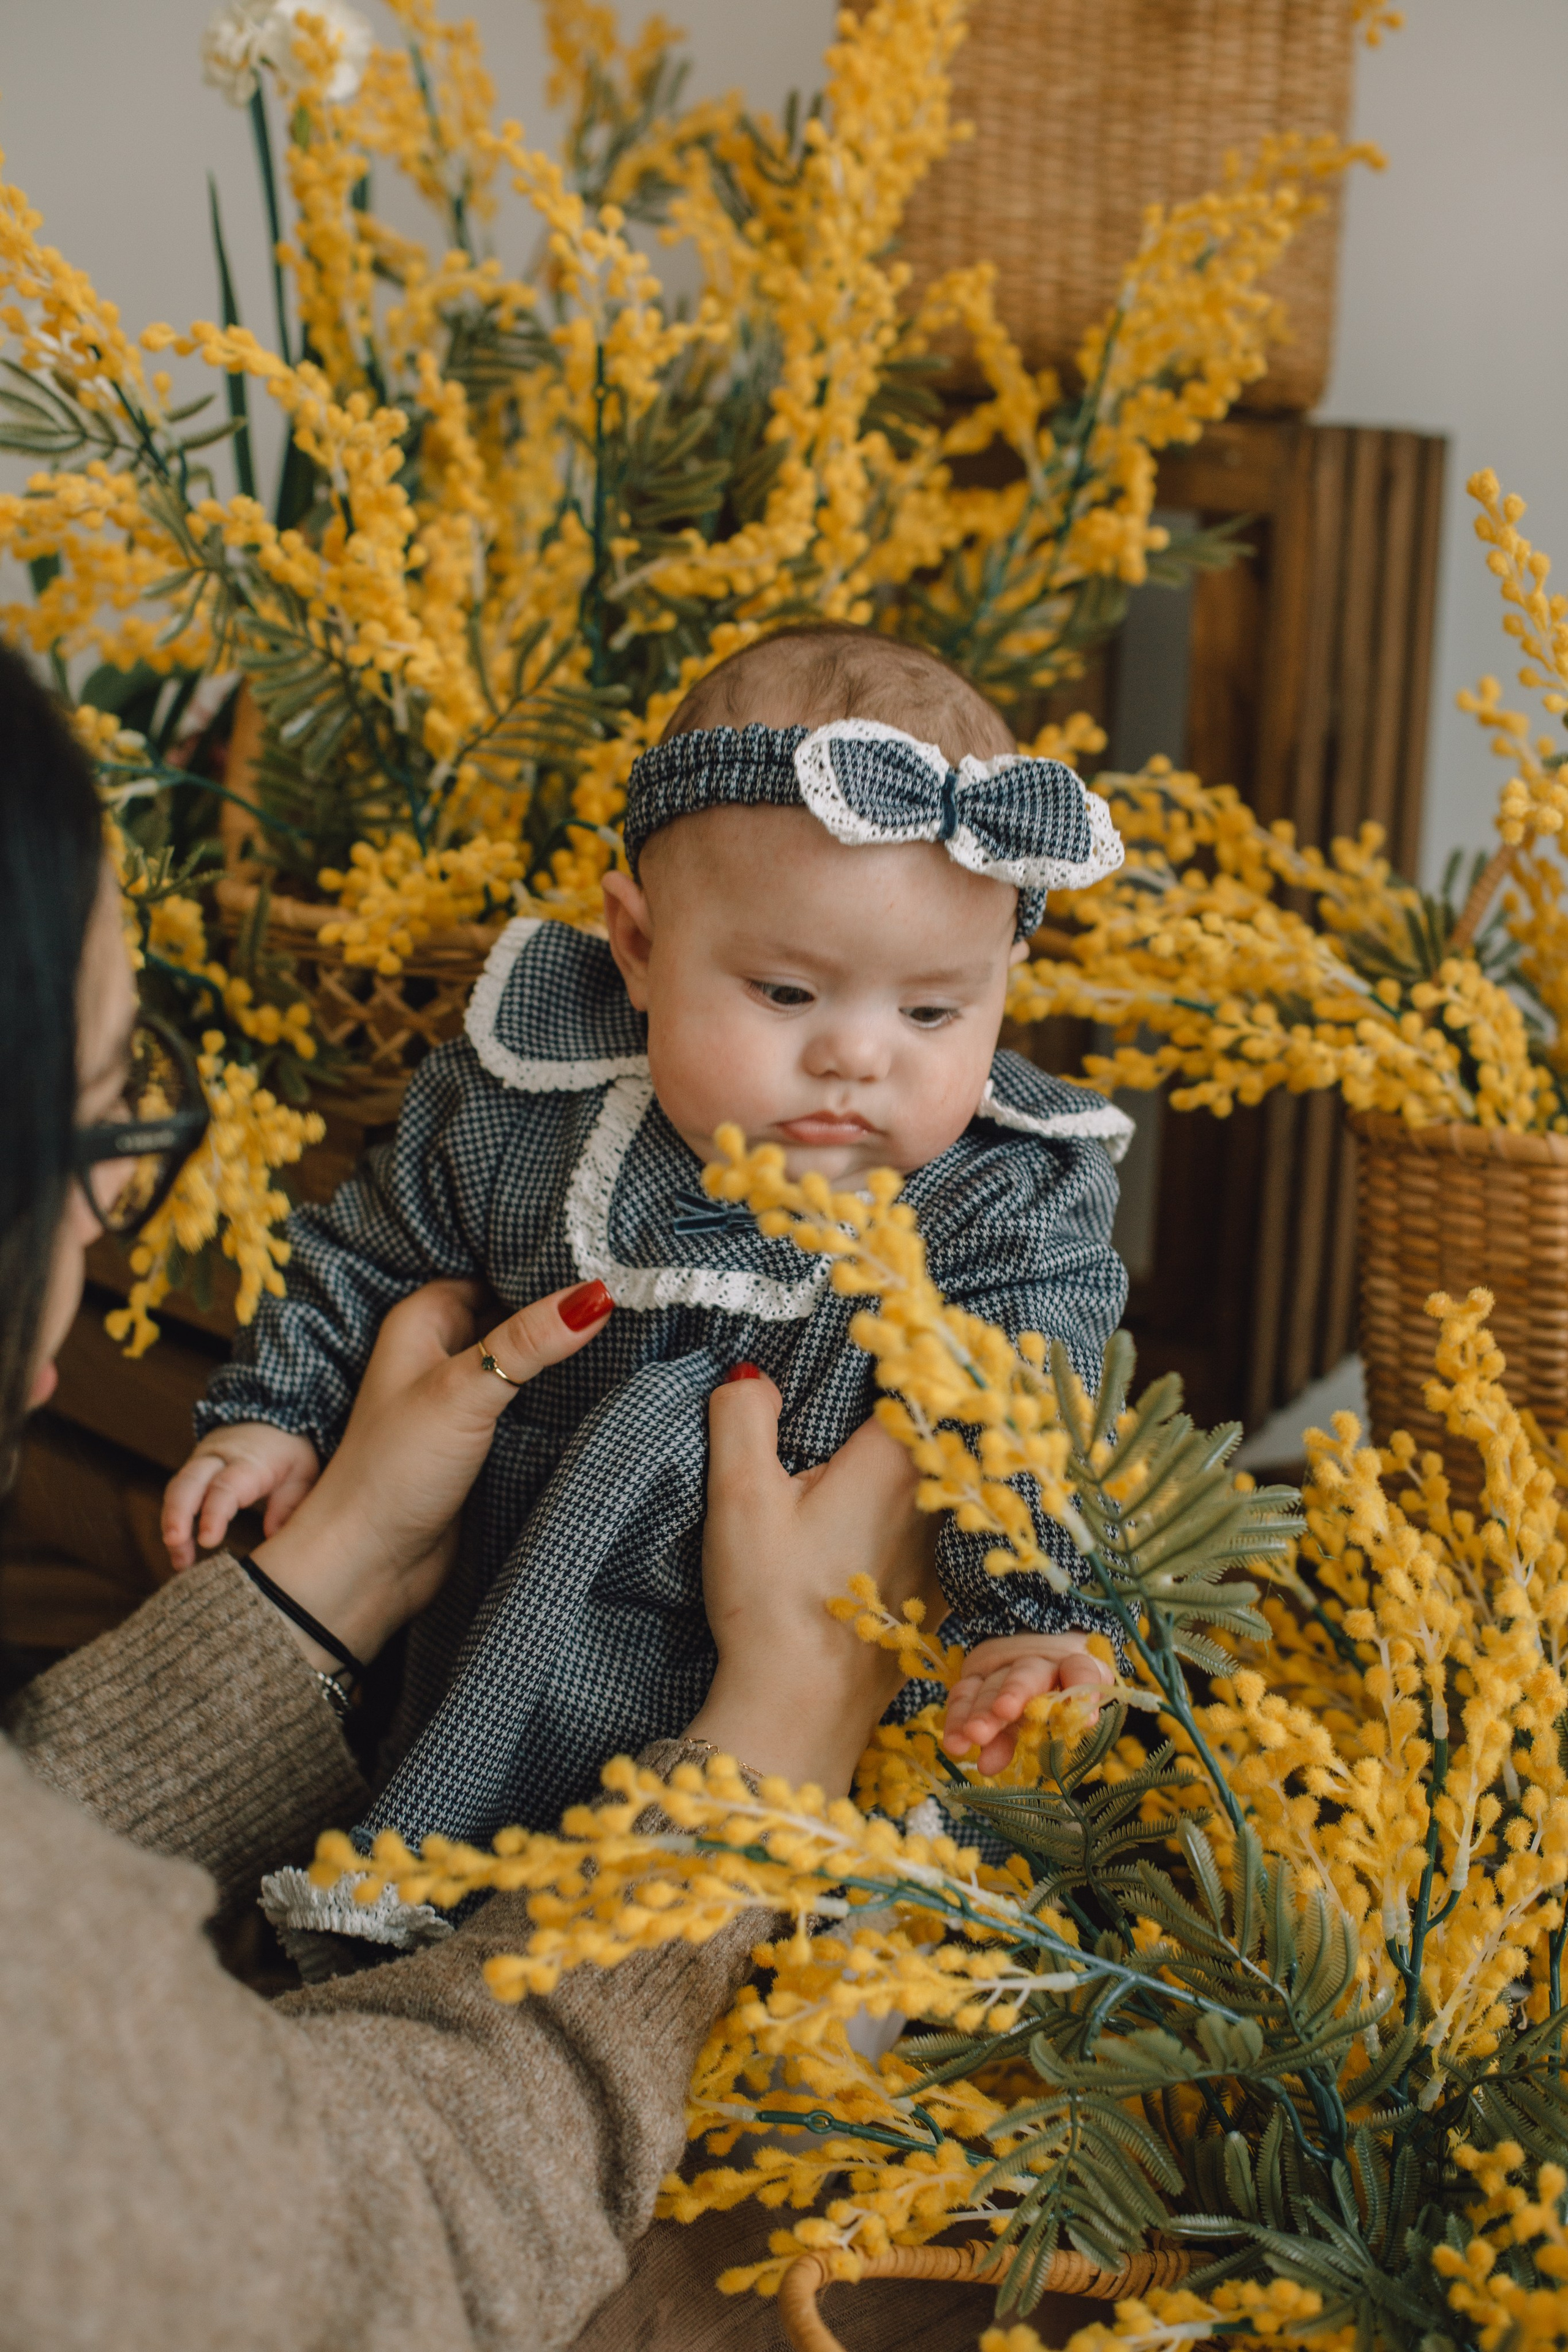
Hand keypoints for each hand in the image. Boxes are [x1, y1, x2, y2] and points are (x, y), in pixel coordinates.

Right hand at [162, 1424, 319, 1571]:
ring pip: (177, 1490)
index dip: (214, 1513)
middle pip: (188, 1483)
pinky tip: (180, 1554)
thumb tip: (274, 1537)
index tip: (207, 1540)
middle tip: (174, 1545)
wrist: (273, 1421)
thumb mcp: (302, 1474)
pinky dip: (174, 1524)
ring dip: (172, 1526)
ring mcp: (201, 1463)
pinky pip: (177, 1496)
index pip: (226, 1486)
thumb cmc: (290, 1455)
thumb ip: (290, 1504)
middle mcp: (218, 1459)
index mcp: (249, 1461)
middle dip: (177, 1514)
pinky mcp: (192, 1472)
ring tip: (180, 1562)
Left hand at [249, 1276, 612, 1673]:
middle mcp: (444, 1349)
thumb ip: (530, 1342)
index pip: (495, 1268)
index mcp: (425, 1318)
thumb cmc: (396, 1469)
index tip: (608, 1246)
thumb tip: (599, 1293)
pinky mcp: (485, 1435)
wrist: (373, 1564)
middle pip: (516, 1311)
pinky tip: (609, 1380)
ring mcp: (466, 1394)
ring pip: (527, 1357)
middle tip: (636, 1286)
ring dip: (567, 1352)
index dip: (546, 1260)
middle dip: (565, 1305)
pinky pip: (532, 1399)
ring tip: (637, 1325)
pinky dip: (563, 1391)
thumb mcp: (466, 1391)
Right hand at [684, 1371, 941, 1795]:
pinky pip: (928, 1543)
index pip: (910, 1382)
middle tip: (847, 1412)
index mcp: (894, 1461)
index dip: (890, 1358)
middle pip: (924, 1435)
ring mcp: (943, 1556)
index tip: (871, 1343)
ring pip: (928, 1490)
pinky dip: (903, 1531)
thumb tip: (754, 1376)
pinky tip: (861, 1546)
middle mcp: (935, 1502)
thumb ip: (742, 1416)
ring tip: (850, 1481)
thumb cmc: (771, 1600)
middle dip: (892, 1419)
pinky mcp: (936, 1601)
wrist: (799, 1711)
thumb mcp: (739, 1495)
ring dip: (900, 1478)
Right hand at [943, 1633, 1111, 1773]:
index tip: (1086, 1718)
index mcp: (1069, 1666)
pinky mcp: (977, 1678)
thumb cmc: (1061, 1692)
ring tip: (971, 1737)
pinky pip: (964, 1694)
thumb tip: (1079, 1726)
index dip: (1081, 1685)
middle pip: (1026, 1675)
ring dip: (980, 1711)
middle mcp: (1036, 1664)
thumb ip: (1071, 1718)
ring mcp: (1002, 1670)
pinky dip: (957, 1718)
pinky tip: (954, 1743)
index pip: (1078, 1668)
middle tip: (1004, 1712)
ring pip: (991, 1685)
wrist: (1034, 1661)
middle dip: (1014, 1693)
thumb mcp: (1074, 1706)